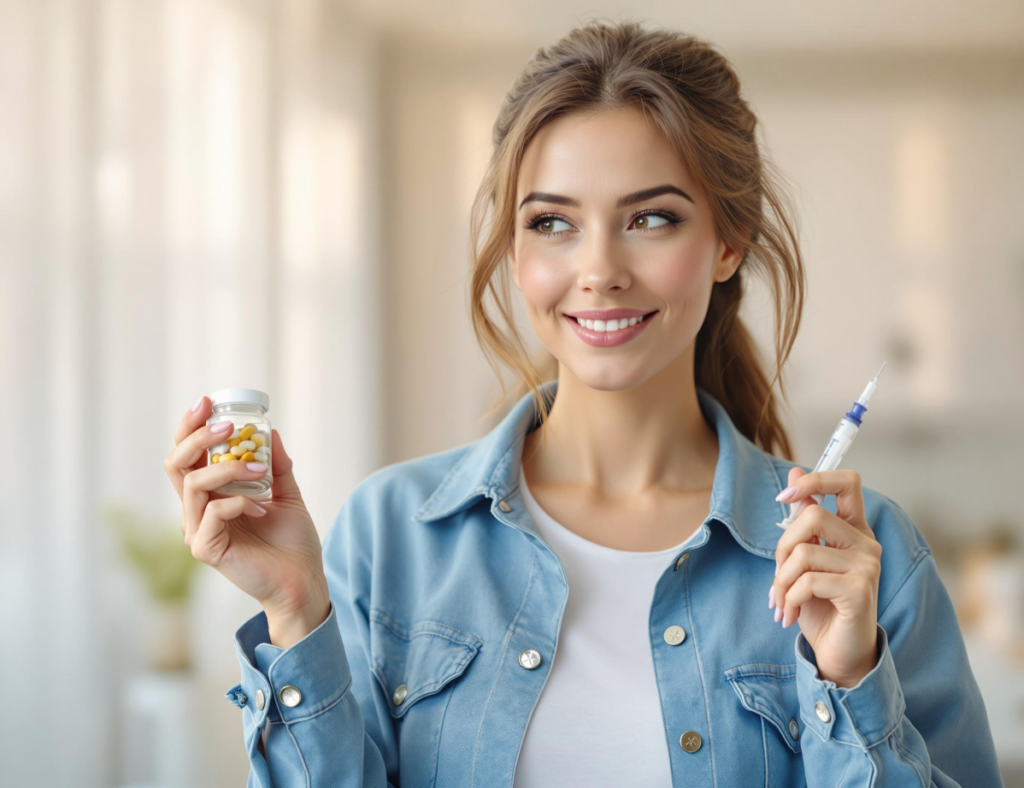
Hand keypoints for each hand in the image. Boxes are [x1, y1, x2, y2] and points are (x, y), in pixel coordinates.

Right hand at [163, 396, 329, 635]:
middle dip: (197, 437)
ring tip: (259, 471)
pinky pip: (213, 512)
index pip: (187, 456)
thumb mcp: (286, 494)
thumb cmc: (292, 542)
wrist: (303, 581)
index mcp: (210, 496)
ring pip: (194, 484)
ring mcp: (197, 531)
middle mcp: (196, 511)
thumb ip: (275, 465)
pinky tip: (262, 508)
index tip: (207, 402)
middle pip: (176, 464)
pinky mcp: (205, 549)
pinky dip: (239, 501)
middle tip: (227, 426)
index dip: (190, 427)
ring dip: (228, 468)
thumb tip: (269, 432)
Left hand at [770, 467, 881, 687]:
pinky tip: (791, 614)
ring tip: (781, 603)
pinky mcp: (861, 590)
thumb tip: (794, 473)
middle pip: (811, 516)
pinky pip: (808, 580)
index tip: (785, 497)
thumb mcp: (804, 560)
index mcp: (854, 530)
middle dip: (781, 547)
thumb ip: (803, 520)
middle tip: (777, 577)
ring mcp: (868, 566)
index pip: (847, 482)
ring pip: (804, 552)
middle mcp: (866, 543)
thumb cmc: (820, 606)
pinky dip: (790, 598)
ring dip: (781, 581)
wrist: (837, 654)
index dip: (815, 480)